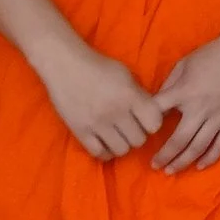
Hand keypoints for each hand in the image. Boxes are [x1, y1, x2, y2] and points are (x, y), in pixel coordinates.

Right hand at [35, 42, 163, 160]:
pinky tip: (105, 142)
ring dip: (122, 144)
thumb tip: (151, 114)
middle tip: (130, 127)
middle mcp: (115, 111)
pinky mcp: (80, 132)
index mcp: (129, 95)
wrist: (65, 65)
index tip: (146, 119)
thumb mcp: (126, 75)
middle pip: (139, 140)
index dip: (153, 123)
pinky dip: (106, 152)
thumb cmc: (98, 66)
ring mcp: (97, 124)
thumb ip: (139, 95)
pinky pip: (99, 153)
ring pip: (122, 150)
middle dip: (137, 134)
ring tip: (117, 135)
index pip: (154, 123)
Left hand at [151, 30, 219, 172]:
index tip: (140, 135)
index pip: (158, 113)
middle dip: (164, 156)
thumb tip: (157, 102)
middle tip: (154, 166)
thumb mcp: (184, 63)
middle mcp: (200, 108)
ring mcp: (218, 117)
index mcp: (184, 92)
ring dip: (183, 161)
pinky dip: (209, 158)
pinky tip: (199, 166)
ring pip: (198, 147)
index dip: (147, 125)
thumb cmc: (213, 54)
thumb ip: (169, 84)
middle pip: (178, 140)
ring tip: (171, 170)